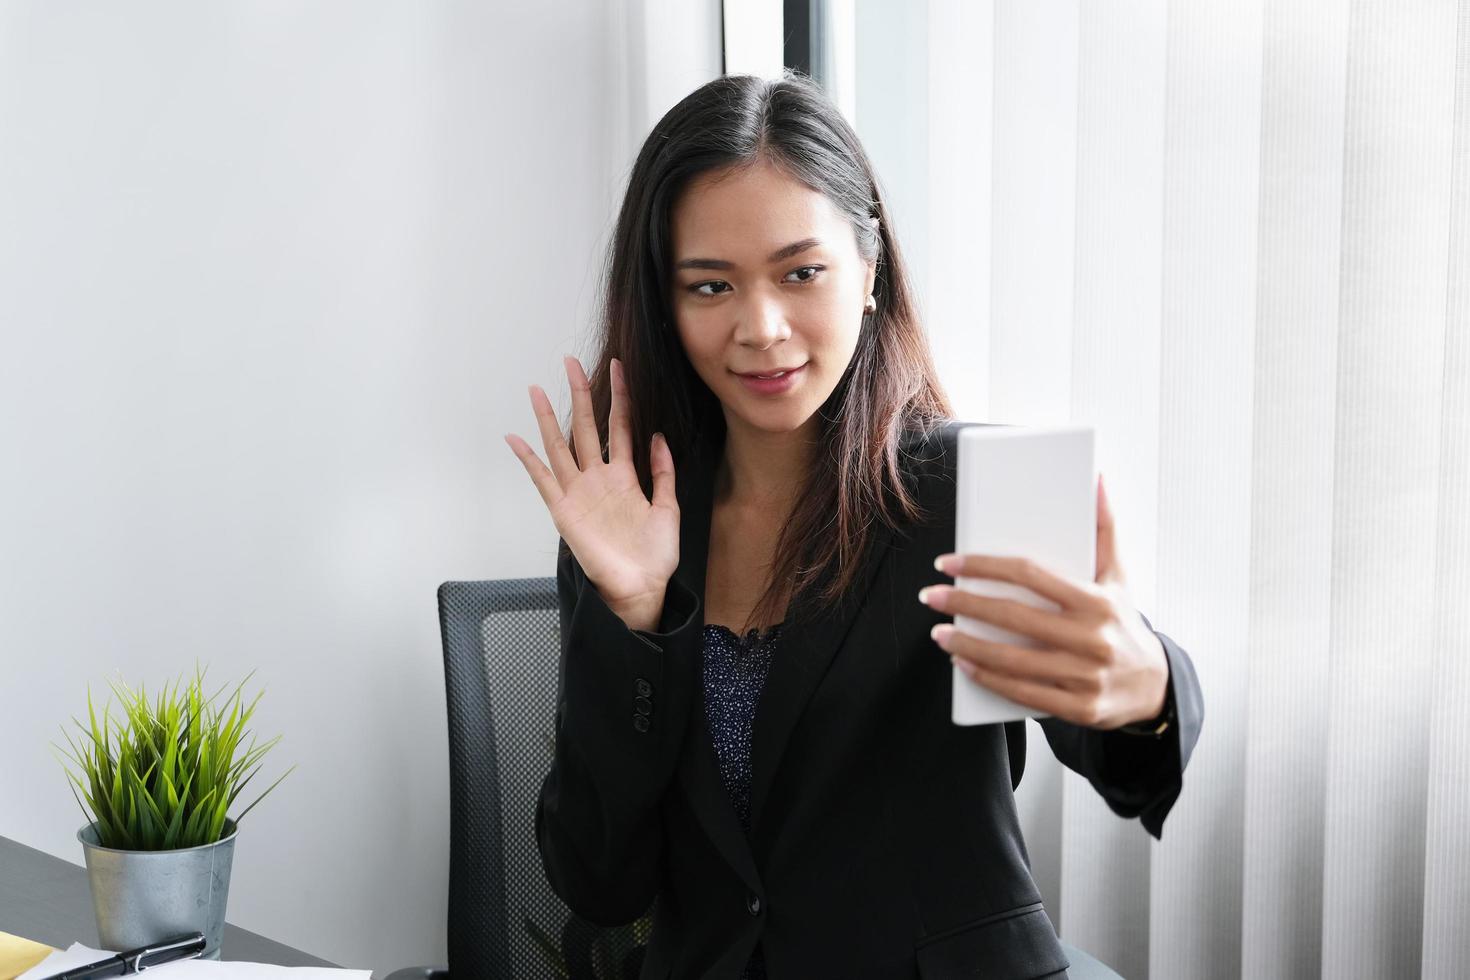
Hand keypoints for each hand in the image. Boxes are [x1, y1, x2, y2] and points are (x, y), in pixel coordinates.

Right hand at [504, 355, 679, 609]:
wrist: (641, 586)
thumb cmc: (656, 554)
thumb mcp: (669, 507)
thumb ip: (663, 471)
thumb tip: (658, 435)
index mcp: (625, 476)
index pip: (620, 426)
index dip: (619, 397)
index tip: (617, 368)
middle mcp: (598, 478)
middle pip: (586, 427)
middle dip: (580, 394)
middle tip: (572, 362)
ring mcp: (579, 492)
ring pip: (560, 446)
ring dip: (548, 418)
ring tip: (537, 389)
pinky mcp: (563, 511)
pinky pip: (542, 480)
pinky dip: (528, 460)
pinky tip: (516, 439)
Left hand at [920, 472, 1168, 729]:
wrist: (1153, 686)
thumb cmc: (1123, 621)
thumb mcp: (1118, 575)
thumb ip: (1105, 526)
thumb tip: (1097, 478)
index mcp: (1097, 601)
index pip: (1030, 575)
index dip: (984, 566)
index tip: (949, 563)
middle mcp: (1092, 639)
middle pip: (1014, 617)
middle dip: (964, 604)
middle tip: (931, 596)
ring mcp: (1085, 677)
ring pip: (1012, 659)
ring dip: (967, 645)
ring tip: (938, 633)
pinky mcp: (1078, 708)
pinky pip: (1022, 692)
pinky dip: (987, 677)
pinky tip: (962, 663)